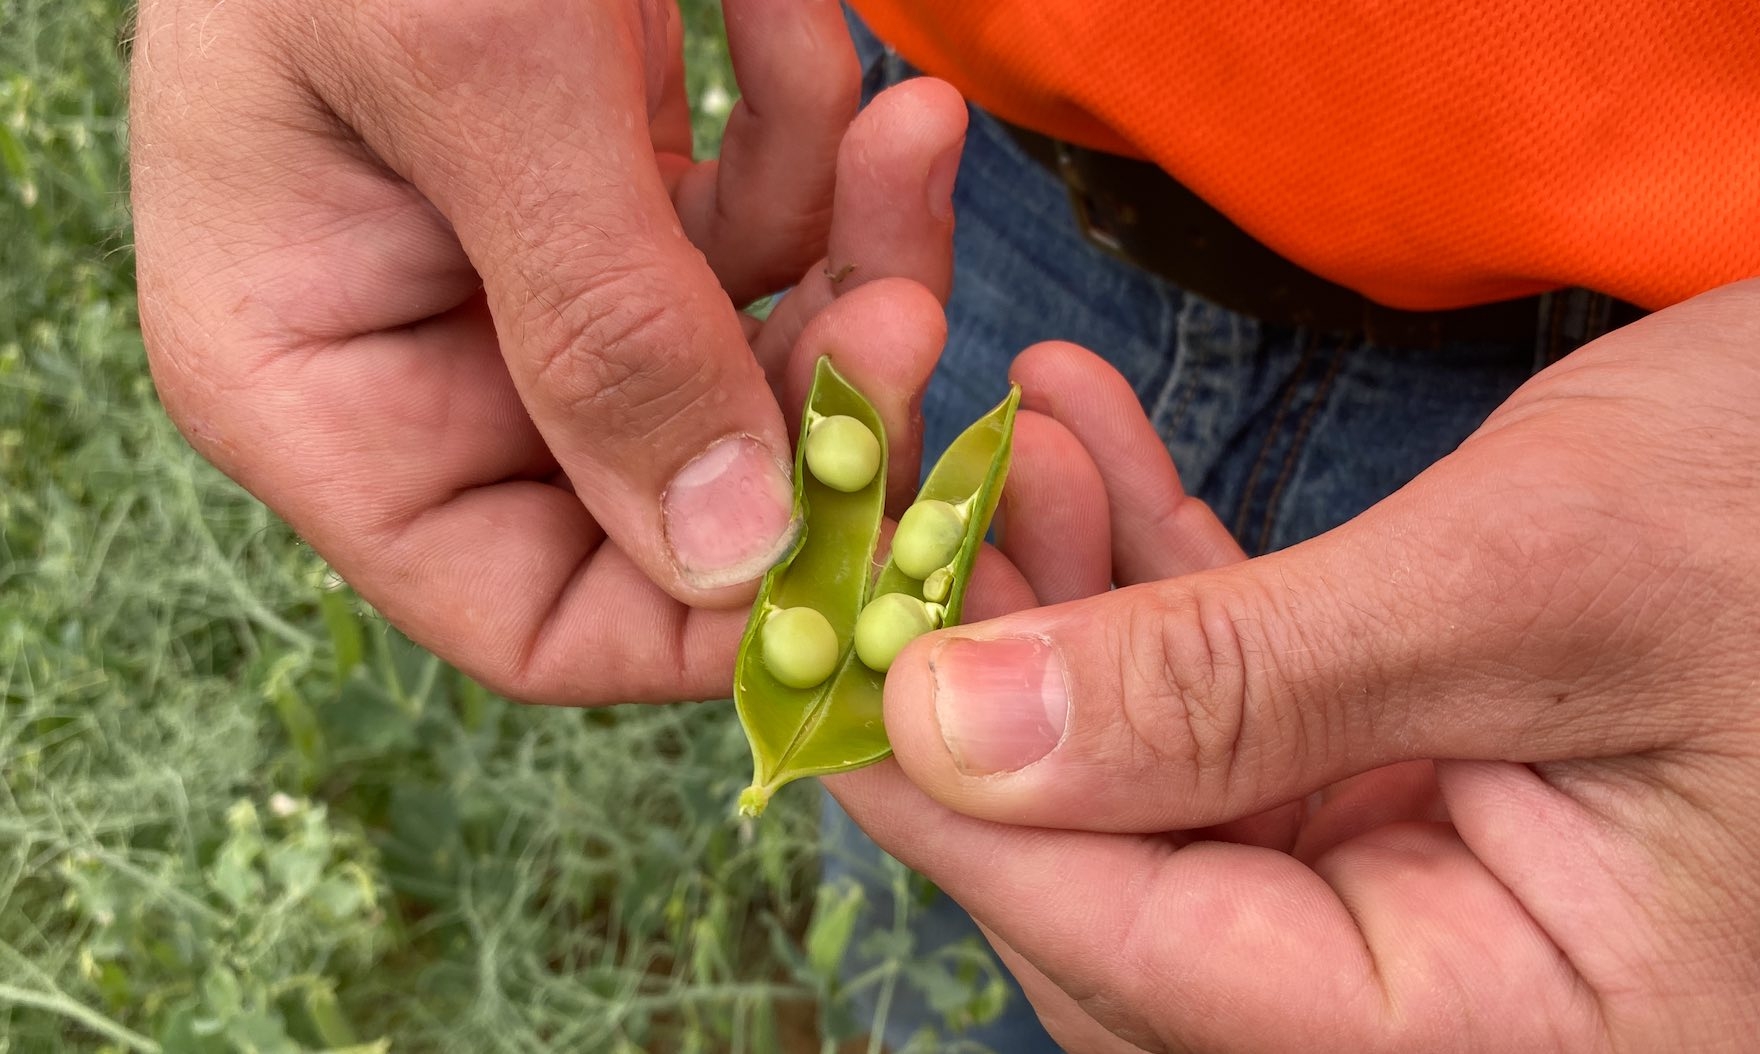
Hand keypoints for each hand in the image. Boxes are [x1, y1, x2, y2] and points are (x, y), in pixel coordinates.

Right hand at [130, 0, 966, 702]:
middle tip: (914, 312)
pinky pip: (752, 230)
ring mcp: (522, 260)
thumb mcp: (478, 76)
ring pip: (740, 359)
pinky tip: (827, 30)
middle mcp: (416, 350)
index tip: (871, 544)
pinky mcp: (611, 171)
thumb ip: (604, 329)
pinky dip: (814, 149)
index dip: (707, 618)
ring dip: (846, 256)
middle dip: (809, 403)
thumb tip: (735, 557)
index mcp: (314, 379)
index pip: (528, 611)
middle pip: (666, 494)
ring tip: (912, 132)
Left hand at [834, 285, 1759, 1050]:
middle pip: (1140, 885)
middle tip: (910, 529)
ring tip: (993, 441)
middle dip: (1005, 698)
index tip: (836, 696)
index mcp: (1524, 1037)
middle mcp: (1459, 995)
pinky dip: (1155, 570)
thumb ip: (1244, 689)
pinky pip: (1236, 693)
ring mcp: (1429, 881)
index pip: (1171, 969)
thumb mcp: (1546, 591)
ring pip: (1163, 777)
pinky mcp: (1410, 768)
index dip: (981, 830)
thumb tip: (956, 737)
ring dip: (1066, 604)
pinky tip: (1080, 439)